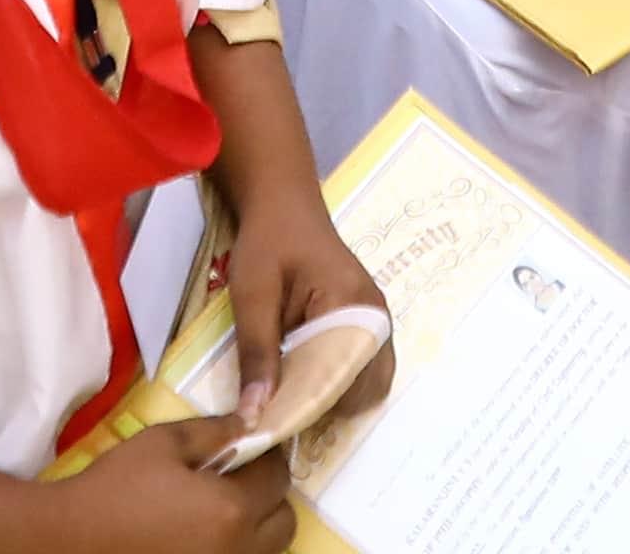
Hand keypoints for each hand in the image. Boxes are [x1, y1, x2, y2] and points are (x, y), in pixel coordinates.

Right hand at [56, 422, 299, 550]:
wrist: (74, 537)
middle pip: (284, 522)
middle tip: (238, 479)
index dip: (267, 455)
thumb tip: (251, 422)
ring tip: (218, 509)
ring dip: (256, 527)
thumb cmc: (117, 486)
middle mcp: (237, 550)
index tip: (249, 445)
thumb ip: (215, 431)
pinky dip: (232, 548)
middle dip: (270, 496)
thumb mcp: (164, 443)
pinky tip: (201, 534)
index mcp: (232, 509)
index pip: (278, 477)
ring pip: (266, 550)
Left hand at [215, 187, 391, 437]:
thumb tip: (254, 417)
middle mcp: (376, 319)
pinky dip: (341, 385)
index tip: (272, 424)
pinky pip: (365, 370)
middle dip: (323, 407)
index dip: (307, 408)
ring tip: (293, 398)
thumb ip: (256, 354)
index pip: (341, 380)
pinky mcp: (368, 324)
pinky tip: (307, 382)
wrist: (284, 205)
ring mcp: (377, 322)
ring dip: (334, 400)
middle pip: (362, 390)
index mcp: (353, 307)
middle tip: (280, 410)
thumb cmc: (268, 243)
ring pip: (368, 385)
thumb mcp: (252, 295)